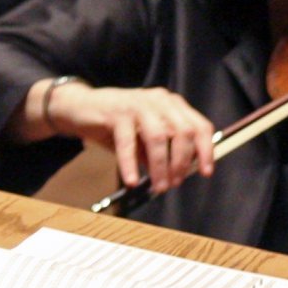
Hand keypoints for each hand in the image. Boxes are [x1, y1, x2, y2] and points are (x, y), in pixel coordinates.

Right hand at [43, 82, 217, 192]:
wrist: (81, 107)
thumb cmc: (118, 124)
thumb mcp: (145, 137)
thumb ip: (163, 150)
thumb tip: (179, 173)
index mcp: (172, 104)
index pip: (199, 126)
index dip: (206, 150)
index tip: (206, 173)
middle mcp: (159, 100)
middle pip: (183, 132)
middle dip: (182, 162)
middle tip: (174, 183)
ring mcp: (139, 104)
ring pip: (159, 137)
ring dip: (161, 166)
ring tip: (159, 186)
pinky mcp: (117, 112)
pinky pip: (127, 142)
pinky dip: (131, 164)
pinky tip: (132, 180)